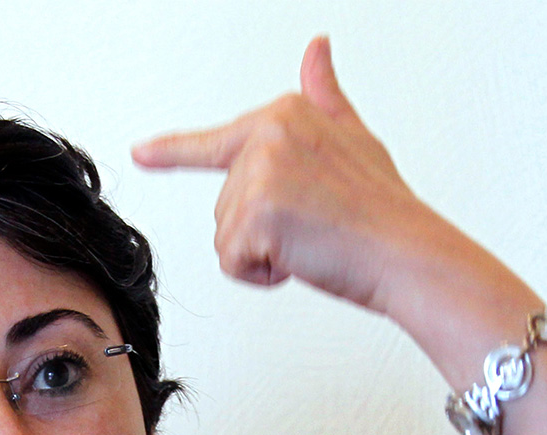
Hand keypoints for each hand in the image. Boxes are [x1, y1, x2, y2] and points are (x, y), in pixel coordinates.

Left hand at [133, 36, 445, 312]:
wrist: (406, 252)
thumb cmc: (381, 208)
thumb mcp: (353, 138)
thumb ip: (324, 97)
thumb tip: (316, 48)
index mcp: (285, 114)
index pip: (216, 141)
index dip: (173, 152)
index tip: (140, 153)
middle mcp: (268, 134)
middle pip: (225, 204)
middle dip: (262, 229)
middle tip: (314, 226)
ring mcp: (260, 173)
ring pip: (225, 235)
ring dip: (262, 253)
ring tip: (311, 241)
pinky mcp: (256, 215)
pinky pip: (231, 261)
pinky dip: (262, 274)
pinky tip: (300, 259)